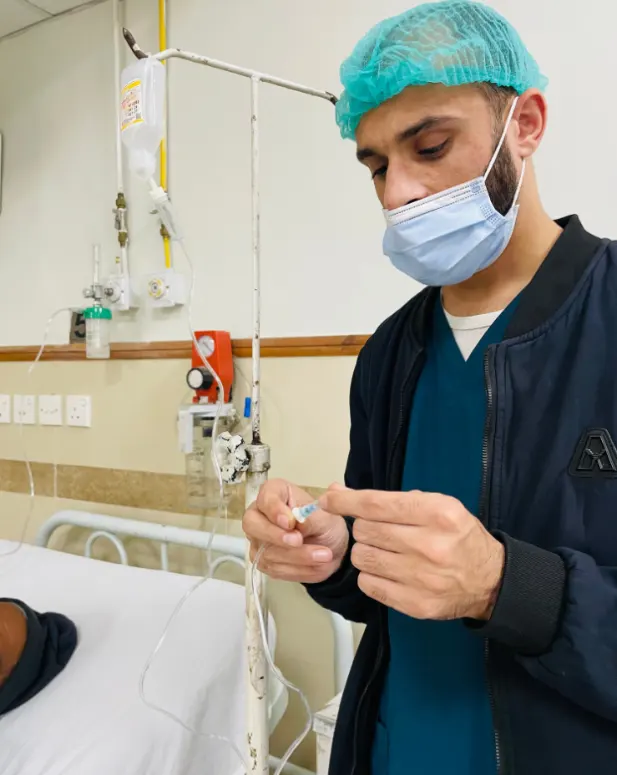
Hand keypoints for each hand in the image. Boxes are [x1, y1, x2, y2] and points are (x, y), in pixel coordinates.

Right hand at [243, 479, 348, 583]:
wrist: (331, 547)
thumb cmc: (324, 523)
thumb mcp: (325, 517)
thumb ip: (309, 518)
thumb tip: (295, 522)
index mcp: (275, 493)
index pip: (265, 497)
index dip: (274, 509)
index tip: (289, 521)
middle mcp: (260, 514)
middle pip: (252, 524)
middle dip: (276, 535)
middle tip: (298, 541)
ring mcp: (258, 539)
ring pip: (266, 551)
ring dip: (296, 556)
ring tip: (323, 555)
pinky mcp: (262, 560)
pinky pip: (275, 568)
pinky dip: (298, 569)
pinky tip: (316, 566)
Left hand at [319, 487, 503, 620]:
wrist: (490, 580)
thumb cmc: (458, 536)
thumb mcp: (438, 505)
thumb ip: (392, 500)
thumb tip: (339, 493)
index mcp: (437, 513)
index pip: (376, 505)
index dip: (346, 501)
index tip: (328, 499)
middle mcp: (429, 545)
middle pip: (365, 530)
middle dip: (365, 528)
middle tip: (381, 531)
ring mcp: (421, 577)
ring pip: (362, 557)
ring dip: (366, 551)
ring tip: (386, 551)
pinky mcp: (415, 604)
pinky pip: (368, 584)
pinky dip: (371, 575)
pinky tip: (388, 570)